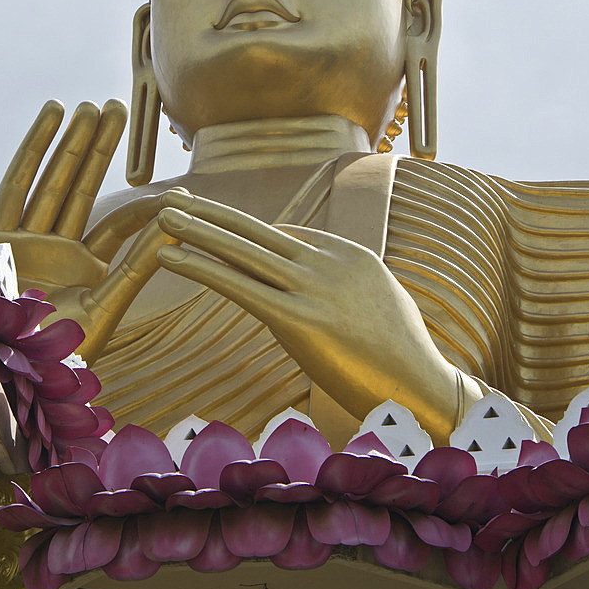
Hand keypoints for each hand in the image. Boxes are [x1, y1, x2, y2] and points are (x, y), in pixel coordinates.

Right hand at [0, 100, 178, 364]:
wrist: (8, 376)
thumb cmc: (58, 356)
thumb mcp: (106, 305)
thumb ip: (139, 263)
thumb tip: (179, 223)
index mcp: (83, 271)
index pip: (118, 224)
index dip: (143, 201)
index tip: (169, 181)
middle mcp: (54, 250)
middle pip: (82, 187)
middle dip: (100, 148)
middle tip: (119, 107)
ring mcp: (25, 239)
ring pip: (54, 178)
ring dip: (72, 140)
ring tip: (92, 105)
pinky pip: (19, 181)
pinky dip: (36, 147)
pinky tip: (55, 114)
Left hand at [155, 190, 470, 441]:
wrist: (426, 389)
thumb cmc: (403, 358)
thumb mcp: (379, 305)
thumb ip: (346, 287)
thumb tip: (319, 288)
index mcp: (350, 255)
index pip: (285, 236)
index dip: (242, 233)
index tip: (212, 226)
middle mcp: (330, 262)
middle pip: (258, 231)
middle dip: (212, 214)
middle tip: (174, 199)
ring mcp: (316, 288)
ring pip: (243, 251)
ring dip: (197, 231)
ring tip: (161, 217)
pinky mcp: (300, 319)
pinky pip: (240, 285)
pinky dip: (201, 267)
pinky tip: (172, 256)